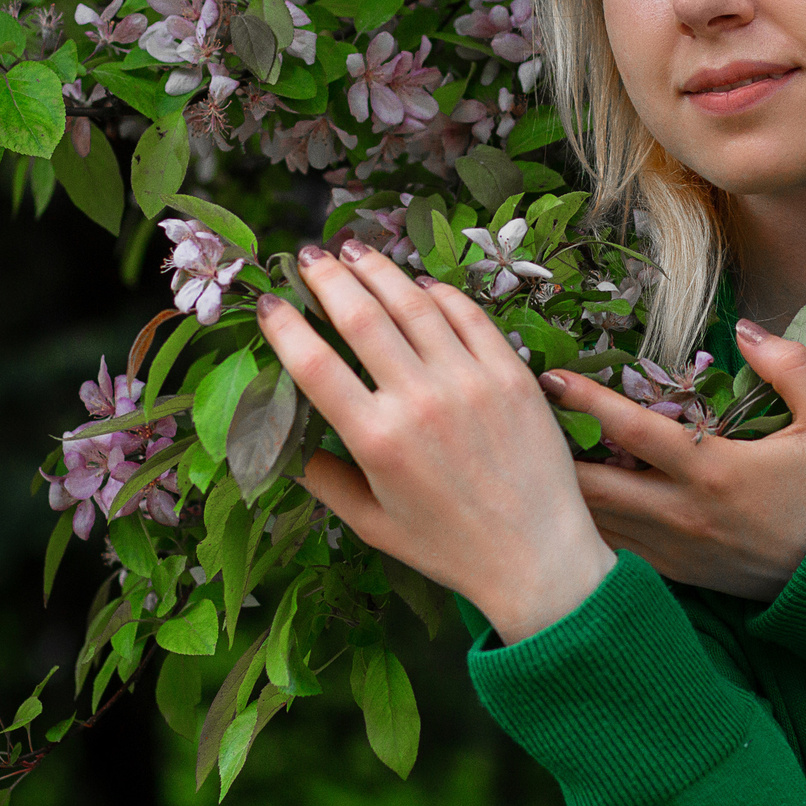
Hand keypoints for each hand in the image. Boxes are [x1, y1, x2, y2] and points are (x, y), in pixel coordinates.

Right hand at [257, 240, 613, 643]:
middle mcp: (421, 401)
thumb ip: (322, 479)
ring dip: (378, 269)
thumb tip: (280, 444)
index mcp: (377, 440)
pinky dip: (439, 291)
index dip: (284, 326)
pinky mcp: (513, 374)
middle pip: (361, 316)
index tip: (268, 303)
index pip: (314, 363)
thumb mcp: (371, 524)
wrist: (538, 556)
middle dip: (326, 277)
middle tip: (307, 256)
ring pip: (414, 303)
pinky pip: (469, 316)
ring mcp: (471, 382)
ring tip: (353, 250)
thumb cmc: (449, 548)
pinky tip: (418, 281)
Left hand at [545, 318, 805, 604]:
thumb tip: (746, 328)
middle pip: (593, 485)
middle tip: (518, 421)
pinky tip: (564, 504)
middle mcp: (682, 514)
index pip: (633, 430)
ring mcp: (673, 550)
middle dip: (551, 454)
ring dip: (562, 491)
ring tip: (530, 458)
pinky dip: (585, 526)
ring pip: (595, 522)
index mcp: (714, 471)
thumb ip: (791, 366)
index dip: (586, 401)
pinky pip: (612, 550)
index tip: (550, 377)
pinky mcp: (674, 575)